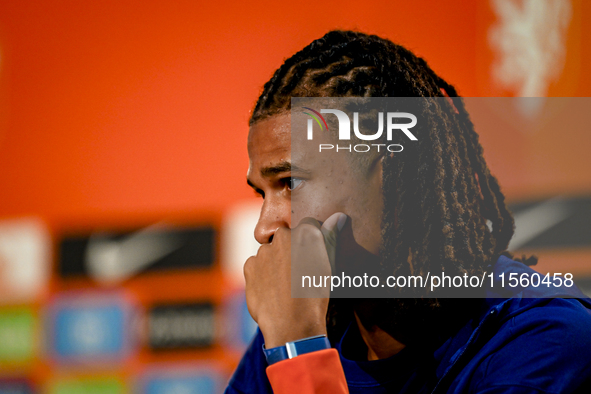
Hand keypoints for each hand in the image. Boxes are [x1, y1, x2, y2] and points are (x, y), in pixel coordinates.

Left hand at [244, 212, 346, 348]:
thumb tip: (338, 217)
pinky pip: (257, 265)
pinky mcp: (249, 266)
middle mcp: (282, 237)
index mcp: (304, 234)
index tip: (312, 255)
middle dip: (291, 249)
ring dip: (276, 261)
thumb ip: (330, 238)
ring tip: (285, 285)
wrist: (291, 325)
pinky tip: (272, 289)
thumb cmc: (314, 296)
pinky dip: (263, 273)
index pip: (309, 224)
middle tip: (299, 272)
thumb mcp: (327, 267)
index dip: (311, 239)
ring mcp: (263, 252)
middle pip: (287, 237)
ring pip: (271, 252)